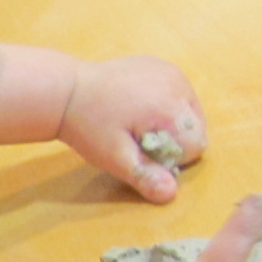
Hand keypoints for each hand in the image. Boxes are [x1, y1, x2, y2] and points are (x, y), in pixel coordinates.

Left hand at [60, 56, 205, 202]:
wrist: (66, 91)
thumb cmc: (88, 126)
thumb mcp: (113, 157)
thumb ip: (143, 175)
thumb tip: (171, 194)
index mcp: (168, 107)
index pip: (194, 146)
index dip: (169, 158)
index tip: (139, 151)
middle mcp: (177, 84)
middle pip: (196, 128)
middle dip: (173, 141)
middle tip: (136, 138)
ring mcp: (171, 72)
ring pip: (191, 112)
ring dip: (172, 125)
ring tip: (137, 123)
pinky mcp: (163, 67)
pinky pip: (179, 95)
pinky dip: (166, 106)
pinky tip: (139, 107)